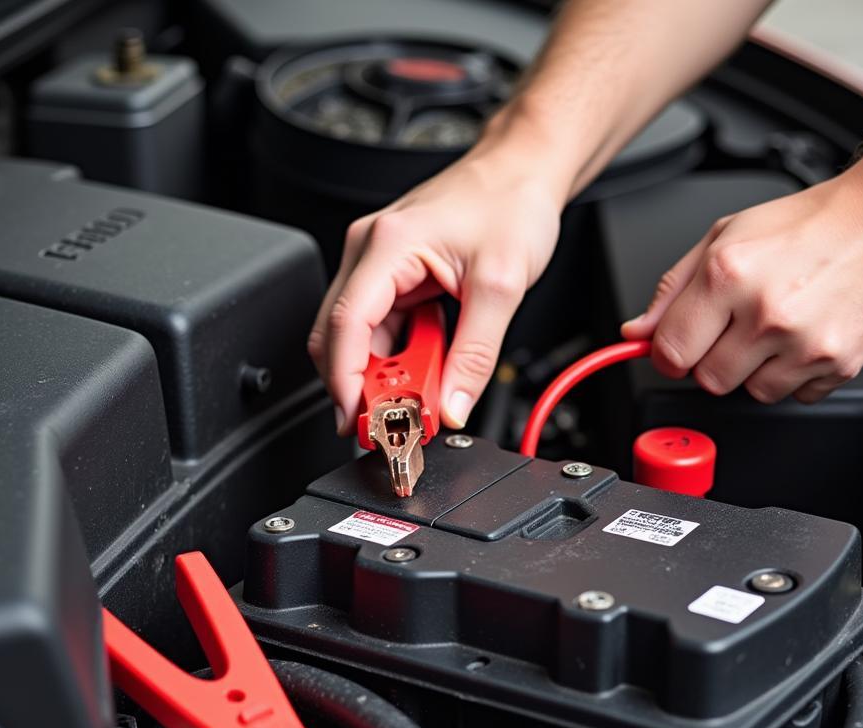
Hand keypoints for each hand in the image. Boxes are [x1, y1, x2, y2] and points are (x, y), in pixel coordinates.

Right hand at [309, 145, 562, 434]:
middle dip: (361, 386)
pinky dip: (401, 357)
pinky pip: (382, 330)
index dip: (345, 381)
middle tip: (392, 423)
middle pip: (340, 337)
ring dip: (387, 374)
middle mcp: (371, 252)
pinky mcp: (393, 276)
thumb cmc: (510, 202)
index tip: (362, 419)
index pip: (345, 325)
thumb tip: (454, 406)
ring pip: (360, 339)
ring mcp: (379, 265)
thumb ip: (475, 356)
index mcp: (388, 245)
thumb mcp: (502, 287)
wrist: (522, 170)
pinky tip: (428, 366)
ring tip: (425, 394)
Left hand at [621, 161, 862, 403]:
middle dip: (716, 359)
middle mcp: (765, 311)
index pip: (671, 352)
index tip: (679, 348)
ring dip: (758, 369)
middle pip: (708, 380)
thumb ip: (673, 289)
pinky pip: (796, 395)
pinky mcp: (838, 363)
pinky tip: (807, 336)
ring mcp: (803, 342)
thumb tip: (637, 331)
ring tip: (780, 327)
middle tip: (740, 327)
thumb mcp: (726, 237)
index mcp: (728, 274)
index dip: (670, 354)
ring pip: (752, 392)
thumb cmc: (810, 225)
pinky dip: (797, 375)